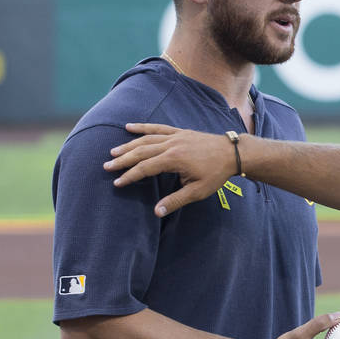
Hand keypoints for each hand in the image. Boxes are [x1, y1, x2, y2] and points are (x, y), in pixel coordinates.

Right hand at [104, 123, 235, 215]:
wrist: (232, 153)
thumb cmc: (216, 174)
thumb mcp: (198, 191)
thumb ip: (176, 200)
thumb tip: (156, 212)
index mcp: (174, 159)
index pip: (145, 168)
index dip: (130, 176)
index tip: (117, 183)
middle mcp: (171, 145)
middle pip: (141, 152)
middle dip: (123, 160)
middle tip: (107, 166)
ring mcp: (175, 136)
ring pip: (146, 139)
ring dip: (128, 145)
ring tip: (113, 151)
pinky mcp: (179, 132)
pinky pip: (157, 128)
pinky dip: (142, 127)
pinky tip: (129, 127)